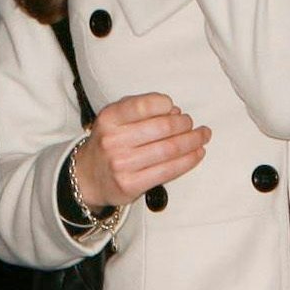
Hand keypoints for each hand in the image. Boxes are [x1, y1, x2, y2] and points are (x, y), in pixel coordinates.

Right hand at [72, 93, 210, 208]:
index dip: (165, 105)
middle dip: (185, 124)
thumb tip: (175, 111)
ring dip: (192, 141)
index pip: (144, 105)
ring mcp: (121, 165)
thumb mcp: (115, 119)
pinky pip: (168, 171)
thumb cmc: (108, 143)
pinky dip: (188, 161)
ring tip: (202, 136)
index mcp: (109, 119)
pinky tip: (197, 154)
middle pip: (162, 128)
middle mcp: (113, 141)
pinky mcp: (130, 185)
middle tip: (192, 124)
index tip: (175, 108)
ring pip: (169, 150)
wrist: (86, 177)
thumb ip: (139, 109)